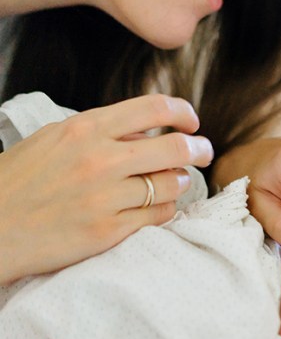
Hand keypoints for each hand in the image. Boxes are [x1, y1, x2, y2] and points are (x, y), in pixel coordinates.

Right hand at [0, 95, 213, 283]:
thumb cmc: (18, 181)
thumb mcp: (54, 139)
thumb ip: (101, 130)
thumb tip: (149, 127)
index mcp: (85, 129)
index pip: (154, 107)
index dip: (183, 112)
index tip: (191, 122)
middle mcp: (99, 160)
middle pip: (176, 147)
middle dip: (199, 148)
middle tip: (203, 152)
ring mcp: (104, 198)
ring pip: (172, 184)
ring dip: (180, 181)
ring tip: (173, 182)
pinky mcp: (106, 232)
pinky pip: (159, 215)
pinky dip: (165, 209)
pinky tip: (156, 206)